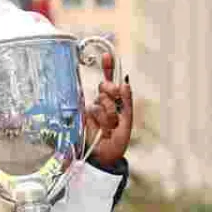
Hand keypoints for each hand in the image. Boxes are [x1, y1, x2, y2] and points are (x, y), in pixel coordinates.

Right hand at [85, 53, 132, 167]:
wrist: (105, 157)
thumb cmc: (118, 141)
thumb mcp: (127, 122)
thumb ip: (126, 102)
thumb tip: (125, 83)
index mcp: (116, 102)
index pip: (112, 81)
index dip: (108, 67)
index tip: (107, 55)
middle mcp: (104, 103)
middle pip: (106, 86)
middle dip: (111, 91)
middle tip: (115, 99)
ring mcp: (93, 109)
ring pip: (101, 99)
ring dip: (109, 112)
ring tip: (111, 126)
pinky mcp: (84, 116)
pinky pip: (93, 109)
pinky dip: (101, 118)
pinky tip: (103, 128)